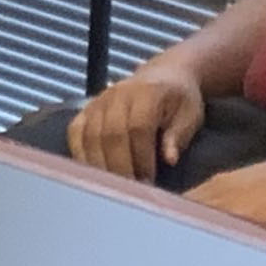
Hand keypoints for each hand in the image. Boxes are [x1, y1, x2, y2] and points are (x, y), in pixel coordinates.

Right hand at [68, 64, 203, 183]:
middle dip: (120, 167)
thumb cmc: (179, 98)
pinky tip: (91, 173)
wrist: (164, 75)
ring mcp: (100, 100)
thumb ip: (178, 136)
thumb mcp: (190, 115)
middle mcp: (119, 94)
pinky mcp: (88, 108)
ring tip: (113, 187)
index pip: (138, 128)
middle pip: (111, 134)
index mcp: (147, 93)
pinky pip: (75, 132)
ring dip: (101, 165)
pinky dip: (80, 154)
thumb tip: (169, 159)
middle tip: (130, 190)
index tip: (148, 182)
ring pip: (91, 136)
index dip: (141, 158)